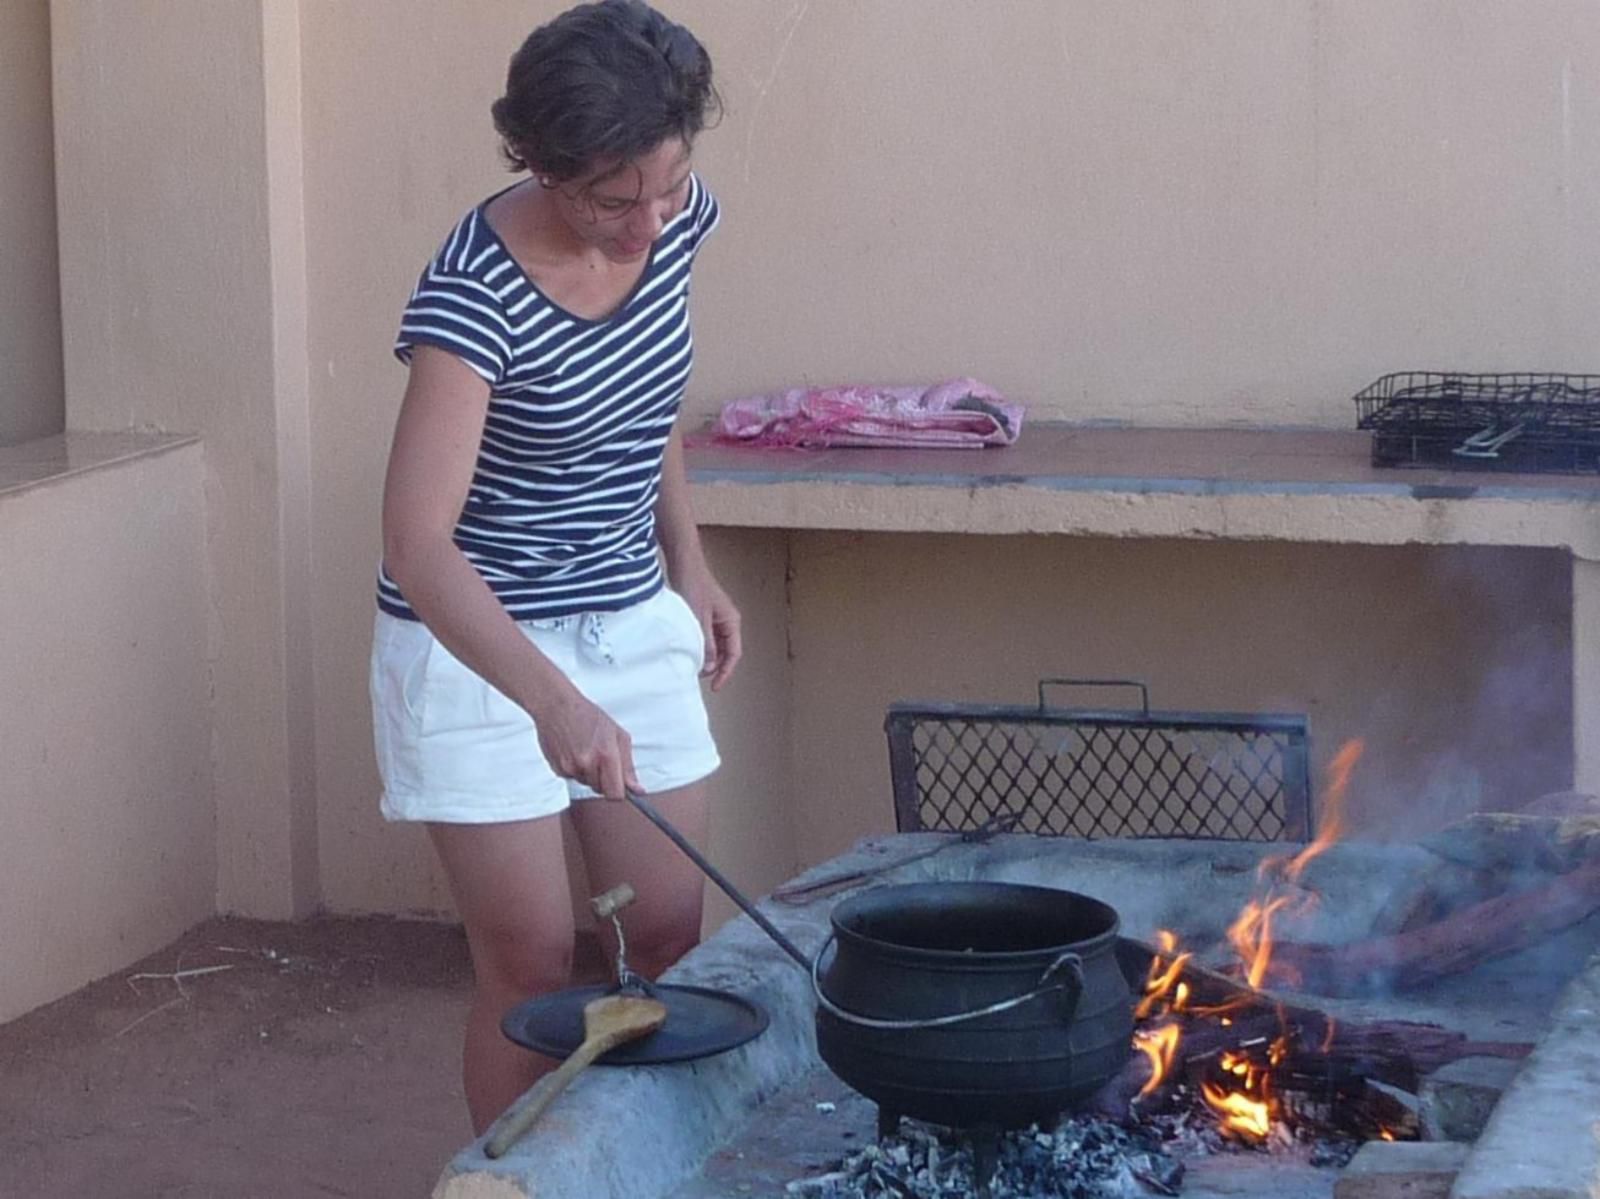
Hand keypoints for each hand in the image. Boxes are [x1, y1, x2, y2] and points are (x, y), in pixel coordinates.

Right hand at [528, 687, 640, 799]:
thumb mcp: (617, 735)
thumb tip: (637, 790)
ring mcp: (570, 768)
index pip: (615, 794)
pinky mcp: (557, 769)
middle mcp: (587, 764)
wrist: (556, 705)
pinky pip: (572, 778)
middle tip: (600, 757)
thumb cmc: (588, 715)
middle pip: (600, 790)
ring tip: (585, 750)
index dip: (619, 791)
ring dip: (589, 773)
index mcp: (606, 755)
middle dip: (603, 779)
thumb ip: (628, 766)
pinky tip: (573, 751)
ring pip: (586, 784)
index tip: (619, 784)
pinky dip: (575, 769)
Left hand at [677, 568, 741, 690]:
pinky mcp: (703, 615)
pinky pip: (704, 637)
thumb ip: (704, 644)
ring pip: (713, 645)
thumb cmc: (693, 585)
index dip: (725, 672)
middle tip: (696, 676)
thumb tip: (707, 667)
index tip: (714, 686)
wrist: (683, 562)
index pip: (733, 654)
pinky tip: (685, 650)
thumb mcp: (698, 620)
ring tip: (690, 665)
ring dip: (704, 656)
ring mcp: (715, 618)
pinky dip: (698, 646)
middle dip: (713, 666)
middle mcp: (726, 622)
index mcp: (731, 622)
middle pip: (724, 652)